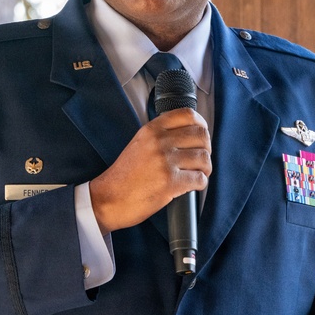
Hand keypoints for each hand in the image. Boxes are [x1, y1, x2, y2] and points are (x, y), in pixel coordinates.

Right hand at [88, 108, 211, 234]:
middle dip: (206, 148)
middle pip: (201, 135)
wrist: (108, 199)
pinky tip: (193, 185)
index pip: (188, 114)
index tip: (201, 134)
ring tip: (198, 173)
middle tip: (201, 159)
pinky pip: (200, 179)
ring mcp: (165, 162)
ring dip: (205, 168)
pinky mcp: (170, 182)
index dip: (201, 124)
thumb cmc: (125, 176)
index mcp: (152, 130)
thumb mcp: (140, 144)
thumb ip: (161, 135)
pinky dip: (201, 183)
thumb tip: (190, 134)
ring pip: (203, 157)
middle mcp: (159, 142)